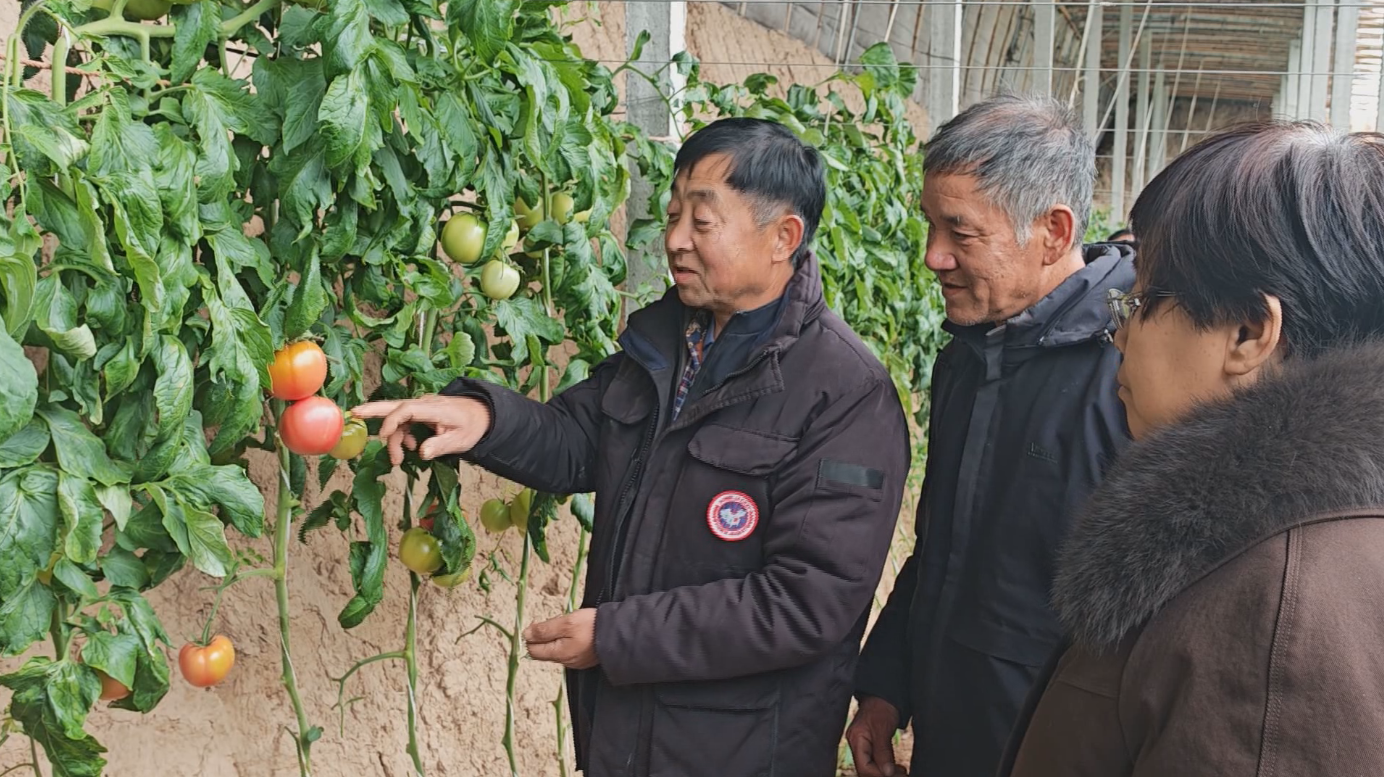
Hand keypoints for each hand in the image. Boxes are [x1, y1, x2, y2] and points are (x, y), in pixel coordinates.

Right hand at [349, 395, 490, 466]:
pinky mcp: (419, 413)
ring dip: (393, 439)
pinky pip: (403, 423)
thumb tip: (421, 453)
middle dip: (373, 410)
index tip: (385, 436)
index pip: (407, 409)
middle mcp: (424, 404)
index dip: (393, 421)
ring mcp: (421, 408)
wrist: (481, 415)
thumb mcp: (461, 440)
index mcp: (434, 408)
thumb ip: (441, 445)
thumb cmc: (471, 426)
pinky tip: (409, 448)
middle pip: (394, 405)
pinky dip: (401, 436)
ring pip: (397, 419)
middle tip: (354, 413)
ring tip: (397, 460)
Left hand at [523, 608, 598, 669]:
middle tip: (553, 622)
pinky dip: (566, 642)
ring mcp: (575, 661)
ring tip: (565, 625)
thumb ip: (544, 630)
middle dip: (543, 637)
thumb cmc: (591, 627)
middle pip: (544, 651)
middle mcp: (565, 661)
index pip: (533, 650)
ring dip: (555, 638)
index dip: (530, 636)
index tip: (537, 623)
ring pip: (556, 650)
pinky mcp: (584, 659)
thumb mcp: (566, 623)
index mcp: (558, 653)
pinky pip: (568, 651)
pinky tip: (574, 633)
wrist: (617, 634)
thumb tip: (525, 634)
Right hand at [846, 696, 902, 776]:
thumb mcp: (883, 729)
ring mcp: (863, 745)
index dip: (879, 775)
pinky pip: (876, 762)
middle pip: (867, 769)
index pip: (864, 767)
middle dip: (883, 775)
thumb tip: (887, 773)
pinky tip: (897, 768)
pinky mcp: (871, 745)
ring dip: (887, 773)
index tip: (895, 775)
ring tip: (901, 772)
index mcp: (856, 740)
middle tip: (901, 775)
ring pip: (872, 767)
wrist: (883, 694)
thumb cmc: (881, 706)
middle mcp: (857, 745)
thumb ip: (883, 752)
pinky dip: (887, 767)